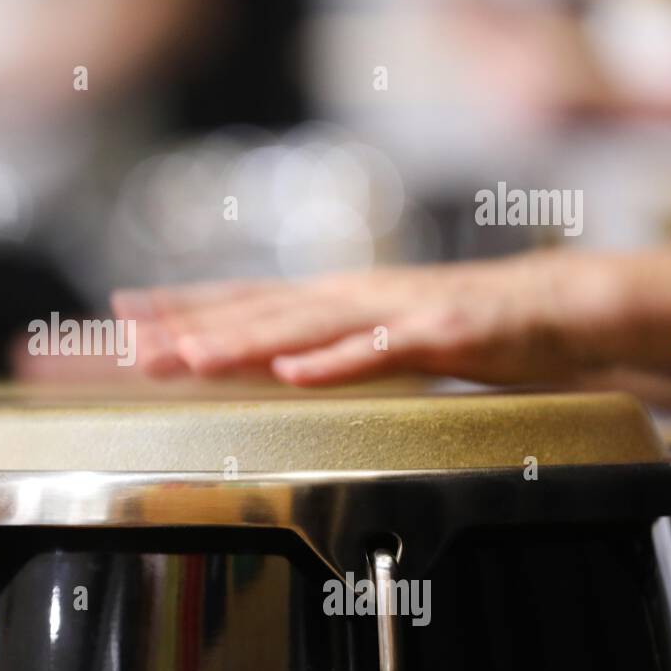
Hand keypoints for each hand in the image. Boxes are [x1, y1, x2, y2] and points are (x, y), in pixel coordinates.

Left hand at [111, 251, 620, 387]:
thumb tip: (255, 354)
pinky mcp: (439, 333)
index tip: (116, 316)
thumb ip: (313, 340)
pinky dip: (336, 362)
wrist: (554, 304)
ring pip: (304, 329)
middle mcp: (347, 296)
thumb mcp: (371, 334)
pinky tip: (294, 373)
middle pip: (255, 314)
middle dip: (187, 332)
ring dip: (243, 344)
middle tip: (126, 350)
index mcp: (328, 298)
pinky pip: (382, 351)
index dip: (176, 307)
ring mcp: (390, 312)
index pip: (237, 300)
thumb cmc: (457, 324)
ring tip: (187, 359)